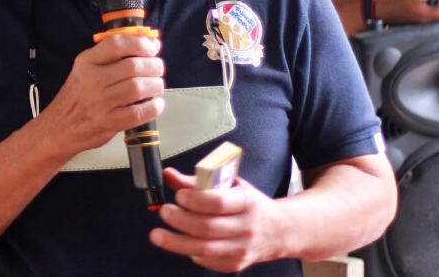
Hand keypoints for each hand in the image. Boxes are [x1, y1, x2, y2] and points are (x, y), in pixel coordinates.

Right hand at [38, 34, 164, 156]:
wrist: (58, 128)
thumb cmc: (77, 96)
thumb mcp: (85, 69)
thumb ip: (113, 57)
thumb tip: (152, 44)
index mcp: (86, 62)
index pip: (116, 44)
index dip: (140, 43)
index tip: (152, 47)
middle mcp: (91, 80)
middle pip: (133, 66)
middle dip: (154, 65)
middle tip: (158, 69)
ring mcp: (99, 103)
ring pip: (138, 88)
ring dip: (156, 85)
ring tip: (157, 85)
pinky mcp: (107, 123)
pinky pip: (138, 113)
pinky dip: (153, 107)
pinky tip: (156, 104)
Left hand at [150, 168, 285, 271]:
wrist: (280, 230)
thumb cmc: (251, 204)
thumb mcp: (231, 185)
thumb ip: (198, 181)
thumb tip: (168, 175)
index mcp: (247, 202)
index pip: (219, 203)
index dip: (195, 200)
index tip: (179, 195)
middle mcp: (246, 227)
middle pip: (208, 227)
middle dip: (181, 220)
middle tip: (164, 212)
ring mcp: (242, 248)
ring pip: (206, 249)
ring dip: (177, 243)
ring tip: (158, 235)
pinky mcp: (237, 264)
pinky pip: (209, 262)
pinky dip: (192, 254)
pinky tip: (181, 245)